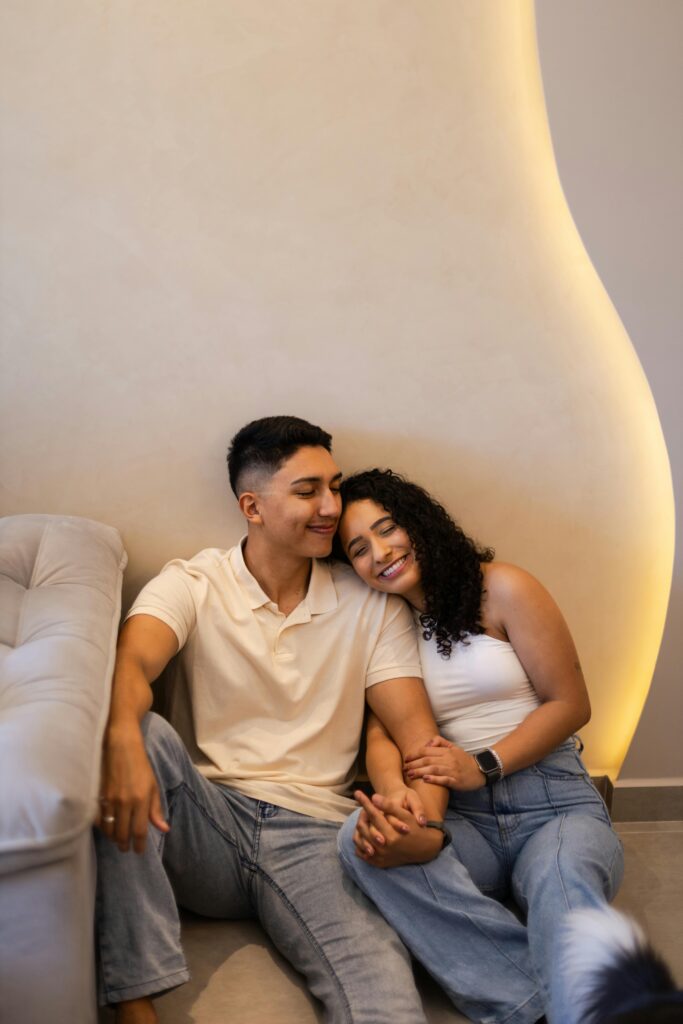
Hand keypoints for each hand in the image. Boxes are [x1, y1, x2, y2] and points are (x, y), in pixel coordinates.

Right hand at [96, 722, 168, 853]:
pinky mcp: (99, 796)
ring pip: (109, 830)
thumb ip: (155, 809)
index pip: (139, 831)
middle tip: (126, 848)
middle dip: (125, 845)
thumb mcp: (153, 786)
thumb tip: (163, 829)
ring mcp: (110, 800)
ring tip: (118, 840)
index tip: (139, 851)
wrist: (121, 747)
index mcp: (141, 800)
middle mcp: (125, 802)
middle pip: (123, 834)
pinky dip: (103, 827)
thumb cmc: (140, 766)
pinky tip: (107, 828)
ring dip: (114, 838)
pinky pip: (99, 820)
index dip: (139, 845)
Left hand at [353, 785, 426, 856]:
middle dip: (362, 815)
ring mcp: (381, 857)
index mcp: (391, 835)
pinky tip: (363, 834)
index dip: (364, 802)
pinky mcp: (379, 863)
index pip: (373, 815)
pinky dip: (360, 843)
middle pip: (363, 828)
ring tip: (363, 819)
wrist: (424, 848)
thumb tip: (373, 797)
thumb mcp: (406, 815)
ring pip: (360, 840)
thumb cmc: (415, 828)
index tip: (357, 792)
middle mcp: (384, 848)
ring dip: (359, 828)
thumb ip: (389, 806)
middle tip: (363, 808)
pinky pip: (362, 853)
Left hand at [404, 735, 484, 790]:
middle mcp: (448, 760)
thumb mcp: (453, 747)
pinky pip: (444, 780)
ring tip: (410, 774)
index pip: (427, 750)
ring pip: (433, 769)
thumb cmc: (464, 759)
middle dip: (414, 764)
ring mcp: (452, 771)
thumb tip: (427, 742)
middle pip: (427, 760)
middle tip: (404, 768)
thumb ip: (440, 742)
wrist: (480, 770)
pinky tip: (425, 780)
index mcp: (446, 751)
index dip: (415, 754)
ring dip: (420, 772)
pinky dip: (434, 779)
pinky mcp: (456, 781)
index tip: (406, 758)